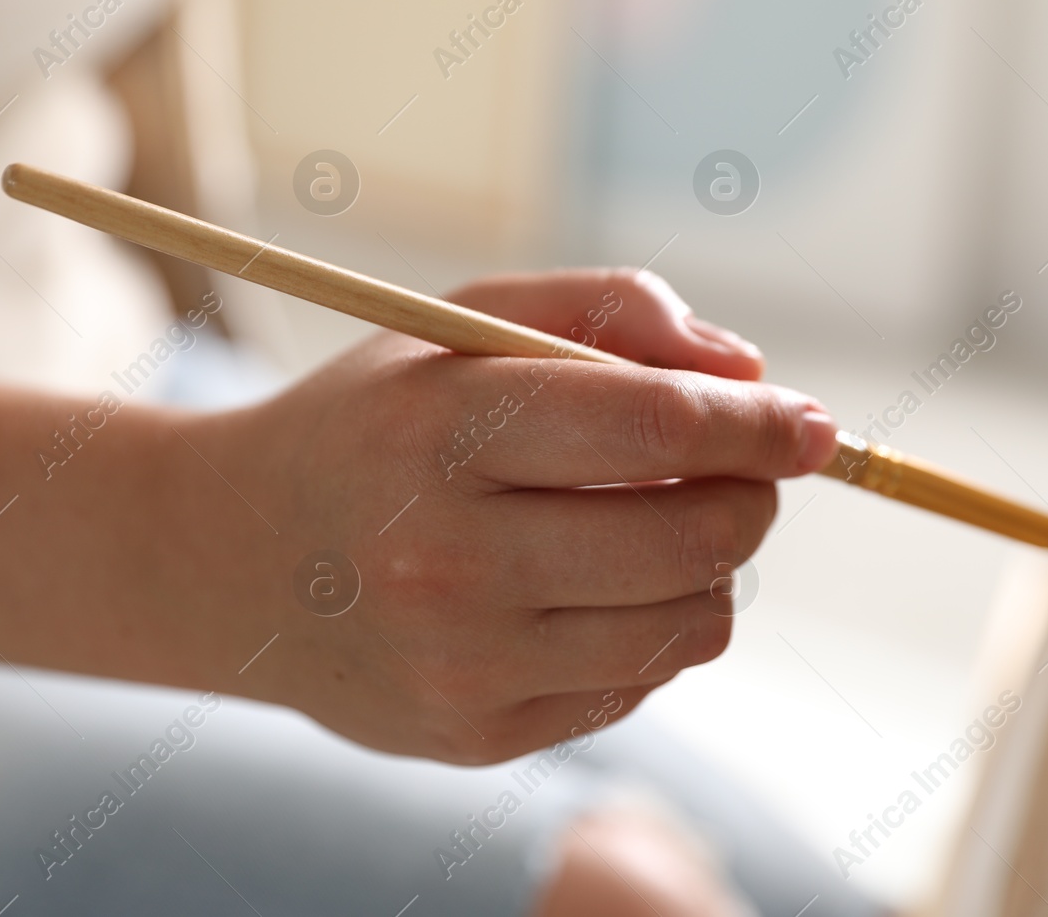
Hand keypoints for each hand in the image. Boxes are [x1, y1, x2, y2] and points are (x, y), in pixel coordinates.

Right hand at [205, 268, 836, 762]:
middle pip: (694, 537)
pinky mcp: (479, 736)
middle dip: (751, 495)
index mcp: (439, 433)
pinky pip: (641, 683)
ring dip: (708, 564)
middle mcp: (446, 560)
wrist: (235, 563)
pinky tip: (587, 588)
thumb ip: (606, 311)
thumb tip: (745, 368)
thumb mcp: (461, 325)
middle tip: (738, 469)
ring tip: (651, 523)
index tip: (811, 423)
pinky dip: (650, 626)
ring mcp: (463, 664)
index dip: (760, 424)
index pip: (654, 429)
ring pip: (690, 621)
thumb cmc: (370, 424)